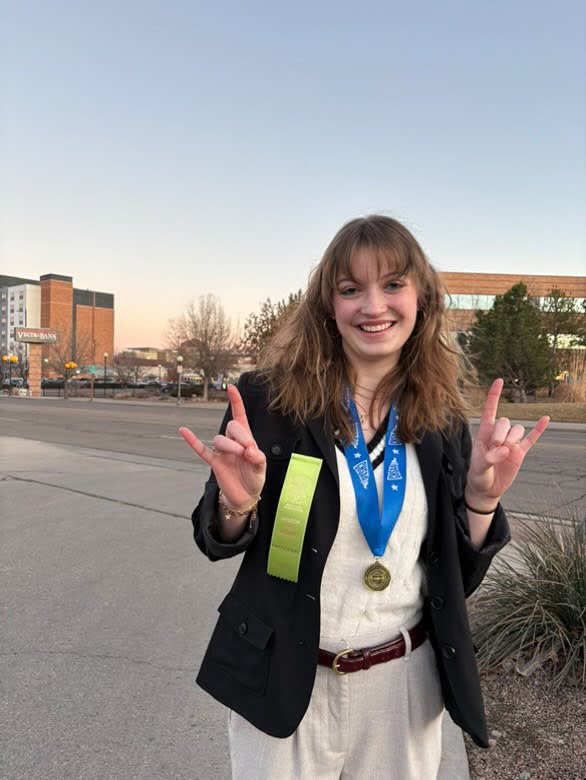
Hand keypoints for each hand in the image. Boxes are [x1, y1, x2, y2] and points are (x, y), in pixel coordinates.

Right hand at [179, 384, 265, 510]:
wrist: (245, 496)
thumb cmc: (254, 478)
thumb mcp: (261, 468)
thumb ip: (258, 458)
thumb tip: (250, 450)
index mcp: (246, 438)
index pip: (239, 416)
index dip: (236, 402)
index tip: (231, 387)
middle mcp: (232, 441)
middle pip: (231, 426)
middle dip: (240, 436)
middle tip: (249, 450)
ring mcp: (222, 451)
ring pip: (219, 439)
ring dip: (230, 446)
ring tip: (241, 456)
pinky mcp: (214, 462)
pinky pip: (200, 450)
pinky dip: (192, 441)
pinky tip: (183, 430)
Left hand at [465, 378, 549, 508]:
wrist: (486, 489)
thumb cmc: (478, 476)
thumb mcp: (478, 468)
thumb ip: (489, 458)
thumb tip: (505, 450)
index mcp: (484, 433)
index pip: (489, 410)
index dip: (494, 396)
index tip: (499, 380)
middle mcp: (498, 435)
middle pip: (505, 422)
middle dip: (501, 434)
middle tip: (495, 449)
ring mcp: (510, 443)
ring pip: (517, 430)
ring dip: (512, 440)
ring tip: (503, 454)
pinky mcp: (520, 452)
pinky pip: (531, 438)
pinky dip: (539, 429)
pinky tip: (545, 419)